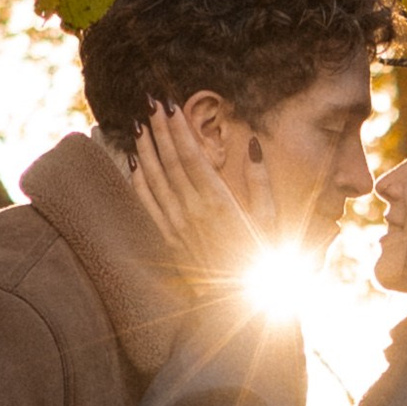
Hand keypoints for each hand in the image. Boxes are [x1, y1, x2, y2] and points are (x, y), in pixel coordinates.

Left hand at [128, 103, 267, 287]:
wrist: (242, 305)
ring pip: (155, 179)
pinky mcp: (169, 239)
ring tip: (137, 122)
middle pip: (170, 161)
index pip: (191, 155)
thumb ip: (261, 180)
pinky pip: (148, 204)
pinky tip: (134, 162)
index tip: (170, 103)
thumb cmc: (263, 259)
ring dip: (145, 148)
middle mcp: (193, 211)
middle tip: (148, 100)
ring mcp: (177, 225)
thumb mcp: (271, 219)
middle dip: (158, 128)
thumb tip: (252, 143)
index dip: (178, 128)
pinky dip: (139, 181)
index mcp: (219, 201)